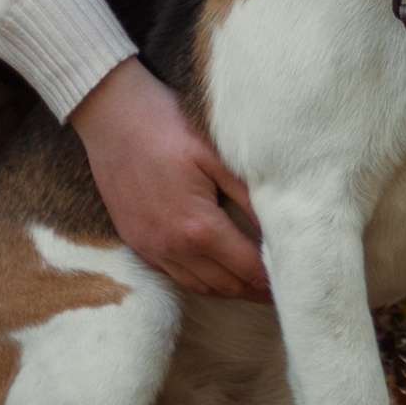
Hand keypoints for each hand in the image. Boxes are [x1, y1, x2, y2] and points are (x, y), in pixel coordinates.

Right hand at [70, 60, 267, 298]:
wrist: (110, 113)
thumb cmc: (167, 124)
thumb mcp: (216, 155)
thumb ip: (250, 196)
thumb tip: (280, 227)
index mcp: (198, 227)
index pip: (247, 268)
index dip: (273, 279)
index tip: (296, 280)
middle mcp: (172, 247)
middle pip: (224, 285)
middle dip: (254, 290)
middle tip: (281, 291)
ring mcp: (149, 246)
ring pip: (197, 285)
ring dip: (227, 289)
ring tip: (252, 284)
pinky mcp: (134, 239)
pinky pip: (172, 274)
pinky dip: (198, 279)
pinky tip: (212, 269)